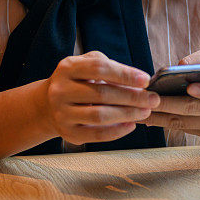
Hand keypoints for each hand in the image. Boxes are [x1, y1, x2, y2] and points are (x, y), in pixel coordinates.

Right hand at [35, 51, 160, 144]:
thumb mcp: (87, 64)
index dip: (124, 74)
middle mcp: (61, 90)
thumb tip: (138, 82)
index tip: (145, 80)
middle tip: (153, 99)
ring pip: (99, 116)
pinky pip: (95, 134)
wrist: (47, 104)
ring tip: (145, 112)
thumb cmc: (77, 80)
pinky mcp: (67, 132)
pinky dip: (116, 131)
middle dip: (132, 97)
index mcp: (68, 68)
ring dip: (127, 114)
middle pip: (102, 94)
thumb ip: (109, 67)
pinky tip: (131, 125)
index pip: (99, 68)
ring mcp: (62, 113)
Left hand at [142, 45, 199, 138]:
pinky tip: (146, 115)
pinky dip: (163, 122)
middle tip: (148, 98)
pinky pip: (182, 127)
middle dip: (168, 104)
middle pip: (192, 109)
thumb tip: (176, 65)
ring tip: (138, 108)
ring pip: (182, 122)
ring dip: (158, 116)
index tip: (189, 87)